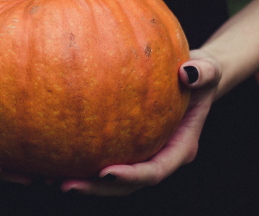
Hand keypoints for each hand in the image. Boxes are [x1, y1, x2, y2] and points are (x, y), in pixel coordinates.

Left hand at [59, 49, 221, 195]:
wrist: (191, 77)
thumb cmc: (199, 72)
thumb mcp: (208, 68)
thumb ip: (204, 72)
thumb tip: (188, 73)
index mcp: (180, 147)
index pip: (155, 171)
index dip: (132, 177)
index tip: (106, 173)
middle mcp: (158, 157)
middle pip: (128, 185)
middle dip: (98, 189)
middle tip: (66, 185)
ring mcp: (141, 155)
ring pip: (111, 179)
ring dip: (83, 182)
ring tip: (50, 179)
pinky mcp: (125, 146)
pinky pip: (100, 157)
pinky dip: (79, 161)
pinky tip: (51, 157)